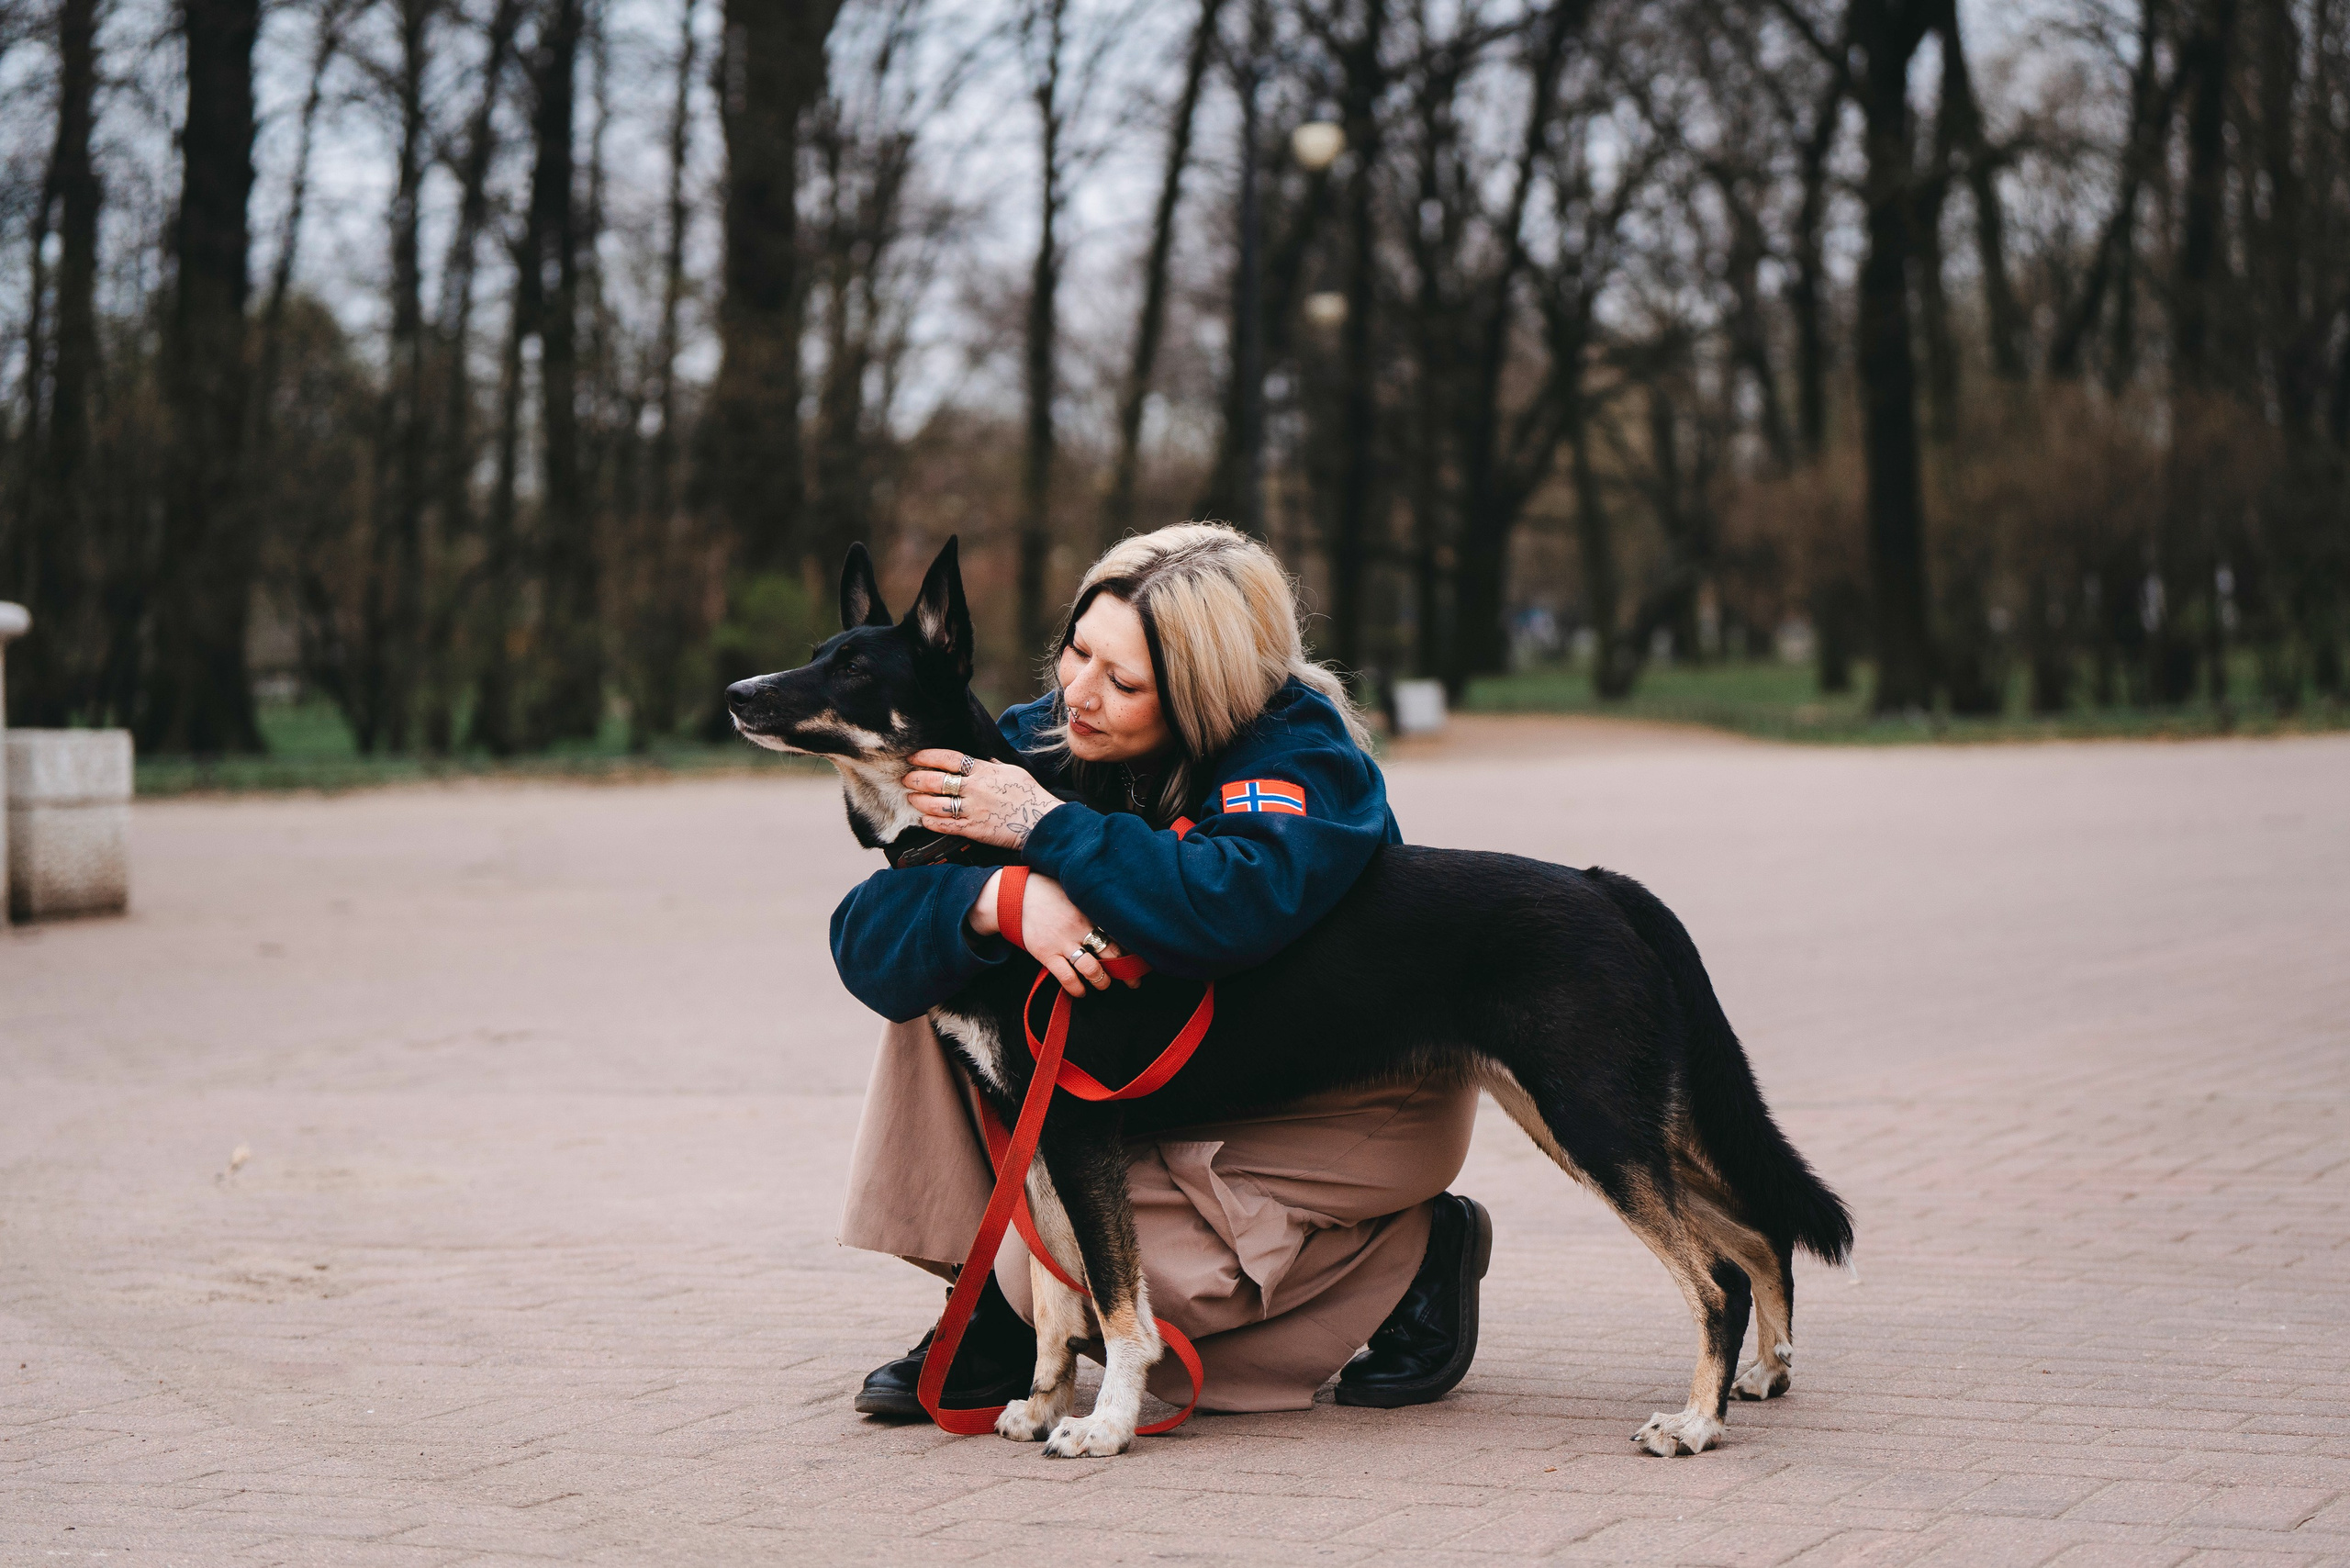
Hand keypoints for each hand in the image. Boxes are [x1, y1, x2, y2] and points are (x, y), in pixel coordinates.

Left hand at [907, 749, 1063, 849]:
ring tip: (912, 799)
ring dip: (920, 801)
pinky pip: (946, 826)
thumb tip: (984, 758)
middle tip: (906, 779)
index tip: (914, 757)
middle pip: (937, 781)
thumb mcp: (1013, 771)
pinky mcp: (974, 829)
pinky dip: (932, 823)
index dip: (928, 756)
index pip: (949, 758)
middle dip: (917, 779)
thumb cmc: (1029, 795)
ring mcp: (973, 810)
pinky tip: (924, 820)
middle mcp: (975, 789)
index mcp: (984, 771)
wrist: (1041, 821)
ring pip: (937, 804)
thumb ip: (994, 764)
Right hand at [970, 870, 1138, 997]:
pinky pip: (1067, 978)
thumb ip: (1094, 901)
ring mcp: (1063, 941)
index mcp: (1090, 909)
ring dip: (1102, 981)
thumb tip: (1119, 910)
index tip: (1143, 958)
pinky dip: (1077, 989)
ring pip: (1092, 969)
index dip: (1133, 948)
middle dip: (1125, 971)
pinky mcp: (1047, 954)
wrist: (1015, 896)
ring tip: (1104, 984)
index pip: (1120, 932)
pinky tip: (1081, 992)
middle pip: (1112, 953)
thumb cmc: (1048, 891)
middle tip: (1133, 980)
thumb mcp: (1075, 890)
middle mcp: (1080, 926)